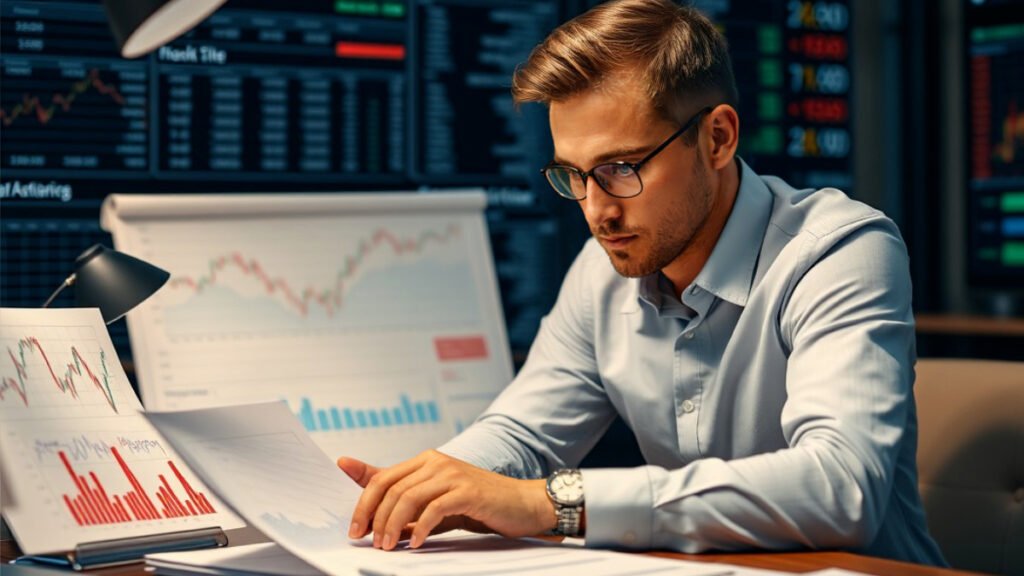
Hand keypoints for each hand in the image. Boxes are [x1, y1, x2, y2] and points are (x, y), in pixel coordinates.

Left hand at [337, 451, 554, 549]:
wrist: (521, 503)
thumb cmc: (477, 505)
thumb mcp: (435, 502)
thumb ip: (405, 504)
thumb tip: (370, 517)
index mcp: (425, 461)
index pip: (382, 478)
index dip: (363, 503)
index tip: (354, 529)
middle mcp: (436, 462)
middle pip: (391, 488)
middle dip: (374, 517)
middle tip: (370, 542)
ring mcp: (452, 474)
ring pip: (408, 497)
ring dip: (393, 525)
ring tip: (388, 545)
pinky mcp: (468, 491)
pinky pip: (435, 509)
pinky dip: (421, 529)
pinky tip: (415, 544)